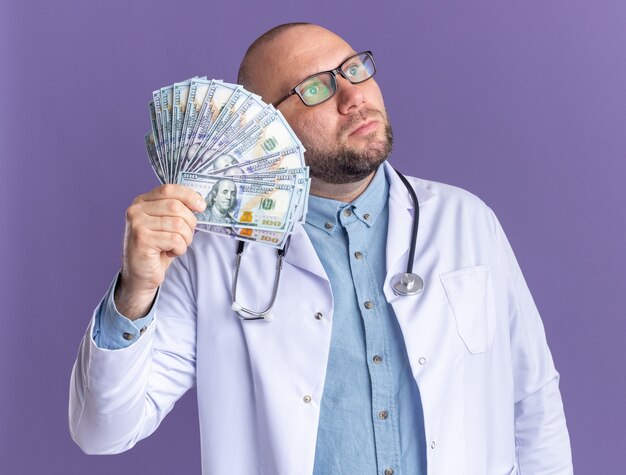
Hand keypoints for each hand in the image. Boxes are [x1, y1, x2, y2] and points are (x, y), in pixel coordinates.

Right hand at [114, 184, 205, 318]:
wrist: (140, 275)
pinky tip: (171, 252)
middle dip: (190, 222)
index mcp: (142, 202)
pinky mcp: (142, 240)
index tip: (201, 206)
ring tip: (177, 245)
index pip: (169, 189)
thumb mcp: (165, 224)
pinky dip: (179, 248)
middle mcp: (136, 210)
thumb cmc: (157, 248)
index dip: (189, 196)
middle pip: (176, 207)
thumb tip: (199, 202)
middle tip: (186, 235)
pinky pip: (174, 239)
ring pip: (178, 224)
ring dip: (185, 238)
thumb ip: (176, 210)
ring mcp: (137, 225)